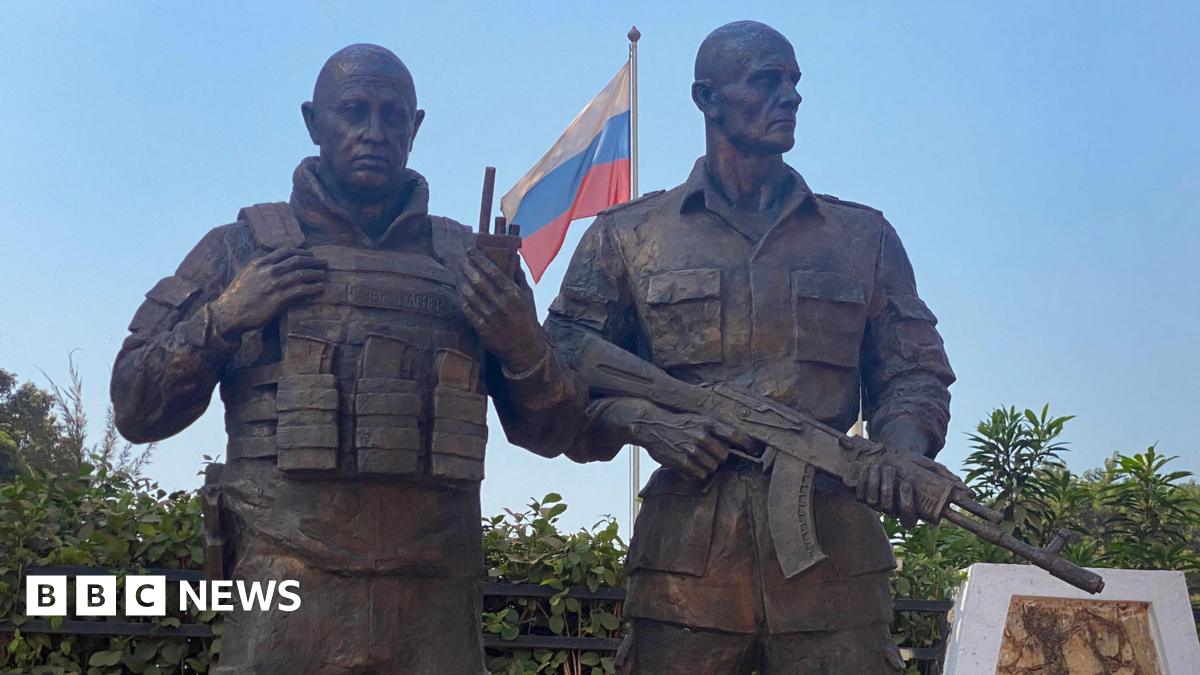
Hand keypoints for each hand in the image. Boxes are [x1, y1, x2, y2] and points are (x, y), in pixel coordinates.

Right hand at [209, 248, 325, 336]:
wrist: (228, 313)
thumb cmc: (237, 296)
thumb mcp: (246, 275)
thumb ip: (261, 269)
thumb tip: (274, 265)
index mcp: (260, 263)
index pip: (285, 251)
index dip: (301, 252)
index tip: (310, 254)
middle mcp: (268, 271)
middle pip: (297, 260)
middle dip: (313, 260)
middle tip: (324, 263)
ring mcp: (274, 284)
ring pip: (301, 274)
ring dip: (315, 273)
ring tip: (323, 275)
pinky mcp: (278, 299)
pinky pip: (301, 290)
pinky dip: (313, 287)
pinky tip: (320, 288)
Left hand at [458, 249, 545, 371]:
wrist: (524, 348)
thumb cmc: (527, 318)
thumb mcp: (528, 296)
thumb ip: (519, 276)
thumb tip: (514, 256)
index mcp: (513, 294)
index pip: (493, 272)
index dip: (479, 260)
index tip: (471, 251)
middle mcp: (501, 305)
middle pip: (479, 281)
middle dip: (467, 268)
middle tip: (461, 260)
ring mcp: (491, 318)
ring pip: (470, 295)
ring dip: (462, 282)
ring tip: (459, 274)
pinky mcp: (483, 329)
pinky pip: (468, 311)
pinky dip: (462, 300)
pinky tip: (461, 292)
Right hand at [613, 399, 754, 480]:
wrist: (651, 425)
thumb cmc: (677, 423)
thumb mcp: (697, 420)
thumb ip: (714, 429)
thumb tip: (736, 442)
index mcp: (707, 423)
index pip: (734, 435)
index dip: (747, 444)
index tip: (755, 451)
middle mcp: (701, 436)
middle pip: (724, 455)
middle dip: (719, 457)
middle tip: (709, 454)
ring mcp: (691, 449)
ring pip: (713, 467)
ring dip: (708, 466)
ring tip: (697, 458)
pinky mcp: (682, 461)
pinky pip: (700, 474)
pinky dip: (697, 473)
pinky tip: (689, 465)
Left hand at [853, 449, 967, 527]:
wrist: (893, 453)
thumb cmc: (916, 464)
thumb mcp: (933, 468)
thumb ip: (949, 480)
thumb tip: (970, 494)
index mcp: (911, 508)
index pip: (910, 520)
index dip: (908, 508)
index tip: (908, 486)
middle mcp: (894, 509)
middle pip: (891, 510)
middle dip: (890, 491)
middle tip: (892, 472)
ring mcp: (878, 503)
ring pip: (875, 502)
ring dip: (876, 483)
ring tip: (880, 466)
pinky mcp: (864, 495)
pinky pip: (861, 494)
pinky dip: (863, 481)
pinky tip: (868, 468)